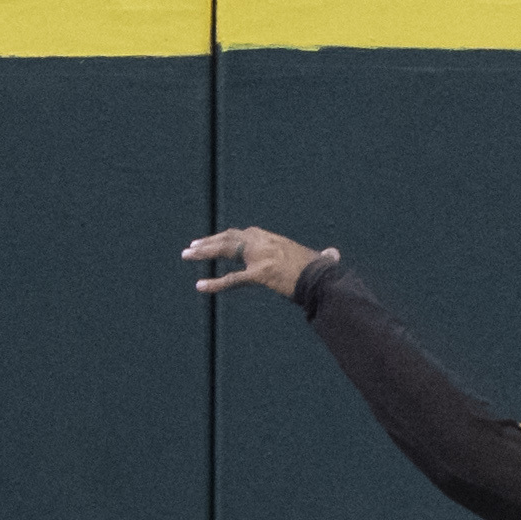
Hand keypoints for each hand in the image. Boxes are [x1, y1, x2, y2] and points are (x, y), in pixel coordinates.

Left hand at [184, 225, 334, 296]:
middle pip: (230, 237)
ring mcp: (260, 256)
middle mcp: (264, 242)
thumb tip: (333, 254)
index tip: (214, 240)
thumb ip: (325, 256)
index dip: (227, 237)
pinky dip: (214, 282)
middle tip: (192, 246)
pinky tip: (200, 285)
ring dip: (204, 252)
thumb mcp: (322, 260)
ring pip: (225, 250)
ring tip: (187, 255)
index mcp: (274, 239)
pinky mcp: (259, 273)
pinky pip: (232, 279)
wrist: (324, 280)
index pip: (245, 234)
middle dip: (209, 242)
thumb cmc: (325, 273)